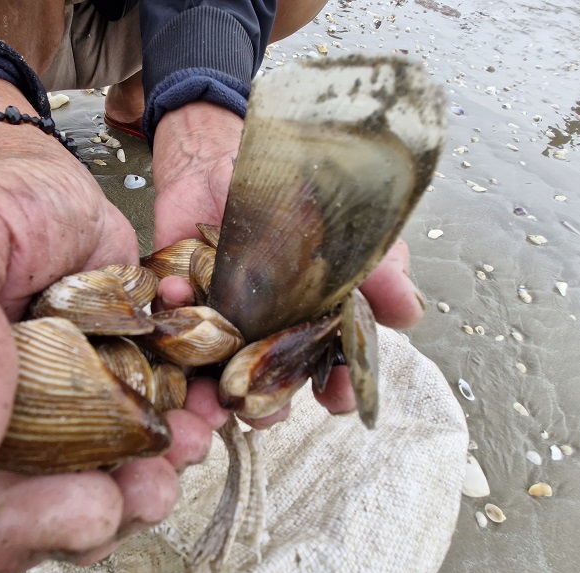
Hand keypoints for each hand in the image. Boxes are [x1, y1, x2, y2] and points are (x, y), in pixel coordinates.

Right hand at [0, 89, 214, 572]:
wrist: (47, 188)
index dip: (9, 529)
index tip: (84, 508)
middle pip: (26, 516)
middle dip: (96, 514)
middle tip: (148, 491)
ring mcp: (46, 425)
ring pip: (88, 488)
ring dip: (145, 482)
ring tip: (184, 443)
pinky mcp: (106, 406)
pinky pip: (143, 443)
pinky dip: (178, 436)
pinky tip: (200, 413)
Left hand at [151, 102, 425, 427]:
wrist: (234, 154)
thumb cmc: (299, 195)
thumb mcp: (350, 224)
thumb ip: (379, 268)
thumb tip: (410, 314)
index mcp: (310, 320)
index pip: (330, 366)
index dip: (338, 387)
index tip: (339, 400)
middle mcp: (264, 330)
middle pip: (270, 382)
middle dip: (268, 402)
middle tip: (263, 410)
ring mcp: (219, 318)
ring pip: (217, 369)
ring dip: (213, 385)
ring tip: (214, 392)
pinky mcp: (179, 297)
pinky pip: (169, 315)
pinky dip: (171, 308)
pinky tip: (178, 297)